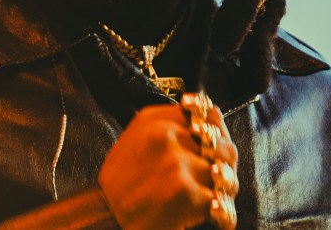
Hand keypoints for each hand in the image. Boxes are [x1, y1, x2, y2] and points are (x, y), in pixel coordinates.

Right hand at [97, 100, 237, 229]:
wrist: (105, 215)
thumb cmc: (122, 182)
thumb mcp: (138, 138)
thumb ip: (171, 126)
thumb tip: (210, 126)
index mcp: (155, 119)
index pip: (207, 113)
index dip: (219, 132)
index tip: (216, 146)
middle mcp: (166, 135)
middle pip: (221, 145)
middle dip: (225, 165)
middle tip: (220, 179)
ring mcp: (176, 161)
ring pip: (224, 173)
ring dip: (225, 190)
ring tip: (217, 199)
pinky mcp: (184, 190)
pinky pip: (220, 200)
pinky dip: (222, 213)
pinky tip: (214, 216)